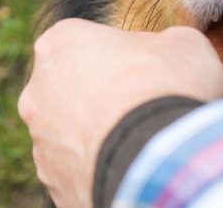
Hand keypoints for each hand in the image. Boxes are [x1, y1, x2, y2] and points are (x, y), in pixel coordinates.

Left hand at [17, 19, 222, 207]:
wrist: (159, 155)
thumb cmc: (169, 86)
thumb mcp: (184, 43)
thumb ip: (163, 42)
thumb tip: (165, 51)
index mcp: (62, 42)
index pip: (86, 40)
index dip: (121, 54)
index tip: (147, 67)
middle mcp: (38, 89)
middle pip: (72, 87)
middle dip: (101, 95)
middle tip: (143, 106)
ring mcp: (40, 140)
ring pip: (72, 132)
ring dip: (100, 133)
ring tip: (141, 141)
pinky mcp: (51, 181)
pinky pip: (78, 169)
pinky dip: (100, 166)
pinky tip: (131, 166)